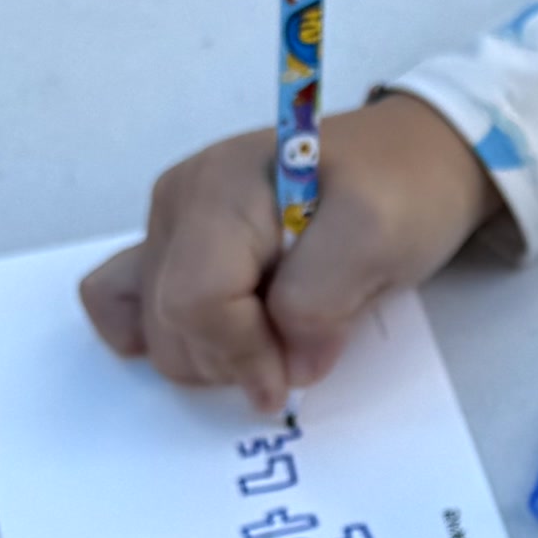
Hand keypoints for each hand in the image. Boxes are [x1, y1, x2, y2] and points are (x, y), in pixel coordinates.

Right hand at [82, 93, 503, 415]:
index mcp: (223, 190)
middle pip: (167, 322)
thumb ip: (323, 300)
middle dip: (229, 360)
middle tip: (294, 350)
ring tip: (270, 337)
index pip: (197, 301)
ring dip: (206, 356)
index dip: (242, 355)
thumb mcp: (380, 237)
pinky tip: (213, 342)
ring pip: (149, 325)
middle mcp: (178, 201)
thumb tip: (288, 365)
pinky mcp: (172, 243)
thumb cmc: (402, 190)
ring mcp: (168, 221)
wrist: (410, 159)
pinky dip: (165, 337)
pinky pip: (127, 301)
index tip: (294, 377)